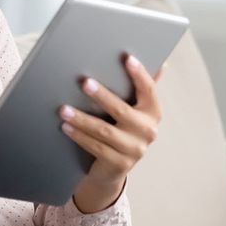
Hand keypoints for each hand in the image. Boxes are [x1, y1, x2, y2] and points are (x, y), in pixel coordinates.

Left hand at [59, 54, 166, 209]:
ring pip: (104, 131)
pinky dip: (79, 136)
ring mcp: (135, 150)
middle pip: (122, 110)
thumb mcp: (134, 109)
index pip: (149, 90)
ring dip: (82, 119)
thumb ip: (143, 88)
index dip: (140, 74)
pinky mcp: (119, 164)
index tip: (128, 58)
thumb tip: (161, 64)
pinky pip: (96, 147)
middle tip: (85, 82)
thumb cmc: (123, 130)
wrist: (114, 167)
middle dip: (102, 96)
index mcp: (153, 112)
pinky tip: (66, 126)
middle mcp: (148, 131)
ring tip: (64, 109)